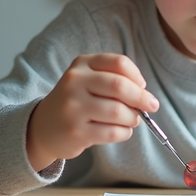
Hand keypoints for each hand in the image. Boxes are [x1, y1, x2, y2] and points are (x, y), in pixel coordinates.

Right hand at [27, 54, 159, 171]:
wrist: (43, 127)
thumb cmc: (76, 102)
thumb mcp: (88, 80)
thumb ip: (114, 80)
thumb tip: (145, 95)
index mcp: (82, 64)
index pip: (119, 63)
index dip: (137, 76)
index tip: (143, 87)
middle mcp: (74, 82)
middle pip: (119, 86)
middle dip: (142, 98)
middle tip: (152, 106)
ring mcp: (73, 108)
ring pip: (118, 111)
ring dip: (133, 118)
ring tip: (132, 120)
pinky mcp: (76, 132)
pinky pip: (112, 132)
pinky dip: (125, 133)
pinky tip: (122, 131)